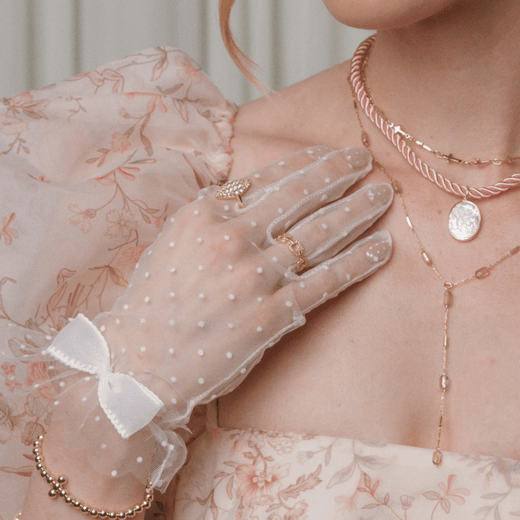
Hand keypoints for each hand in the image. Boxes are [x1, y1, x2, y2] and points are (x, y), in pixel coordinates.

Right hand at [44, 145, 391, 486]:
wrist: (136, 367)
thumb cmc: (155, 306)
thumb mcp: (175, 243)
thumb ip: (215, 216)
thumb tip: (259, 193)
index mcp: (204, 212)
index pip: (268, 176)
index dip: (307, 161)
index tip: (330, 152)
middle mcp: (230, 235)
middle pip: (301, 194)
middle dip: (340, 172)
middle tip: (367, 160)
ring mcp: (253, 274)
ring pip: (321, 231)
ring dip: (359, 209)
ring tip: (383, 195)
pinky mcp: (272, 313)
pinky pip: (327, 278)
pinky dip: (359, 260)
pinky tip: (382, 247)